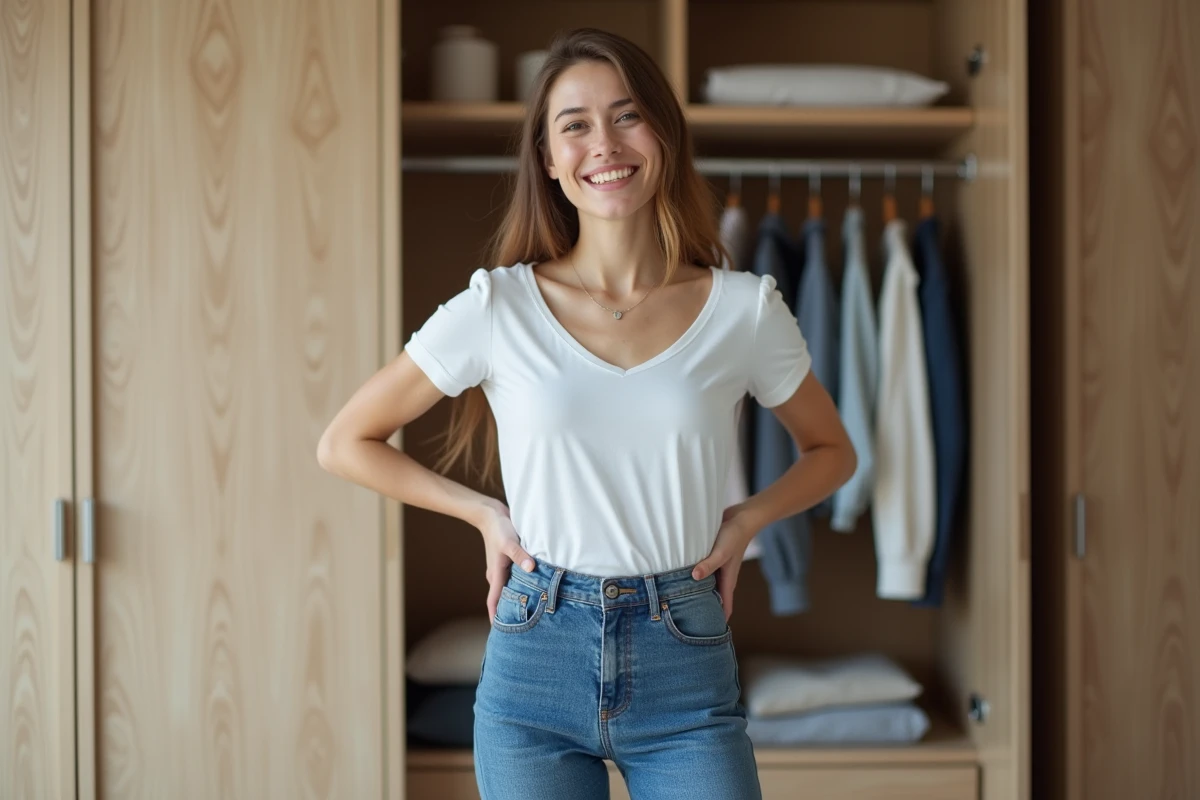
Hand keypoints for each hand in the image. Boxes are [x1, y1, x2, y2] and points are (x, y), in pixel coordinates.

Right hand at [476, 499, 535, 621]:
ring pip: (507, 589)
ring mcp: (500, 569)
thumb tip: (531, 568)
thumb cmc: (499, 528)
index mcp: (496, 574)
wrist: (491, 514)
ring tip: (529, 611)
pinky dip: (519, 586)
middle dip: (508, 612)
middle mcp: (497, 575)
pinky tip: (531, 587)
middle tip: (521, 627)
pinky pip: (512, 579)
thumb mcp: (510, 541)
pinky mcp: (506, 562)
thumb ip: (520, 555)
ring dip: (515, 599)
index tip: (499, 633)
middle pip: (501, 598)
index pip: (494, 602)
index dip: (496, 617)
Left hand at [691, 505, 756, 620]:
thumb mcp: (720, 552)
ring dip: (697, 595)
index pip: (725, 607)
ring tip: (681, 606)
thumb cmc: (734, 535)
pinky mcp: (711, 558)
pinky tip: (681, 579)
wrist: (742, 517)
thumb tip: (694, 577)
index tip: (709, 637)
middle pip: (714, 600)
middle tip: (688, 625)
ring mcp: (717, 568)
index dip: (718, 622)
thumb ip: (708, 564)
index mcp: (727, 580)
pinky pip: (702, 573)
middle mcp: (722, 577)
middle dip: (705, 612)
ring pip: (706, 588)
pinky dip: (694, 579)